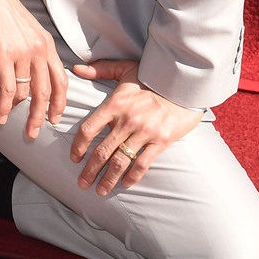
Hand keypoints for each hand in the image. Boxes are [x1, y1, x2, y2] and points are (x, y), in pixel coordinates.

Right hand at [0, 0, 67, 137]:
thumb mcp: (26, 29)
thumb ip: (32, 50)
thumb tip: (30, 73)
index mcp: (46, 44)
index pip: (60, 80)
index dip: (59, 102)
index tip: (54, 118)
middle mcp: (39, 50)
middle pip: (45, 92)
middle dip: (40, 117)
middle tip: (33, 132)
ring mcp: (22, 53)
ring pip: (24, 94)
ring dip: (14, 112)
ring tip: (3, 121)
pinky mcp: (3, 56)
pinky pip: (7, 90)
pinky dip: (2, 107)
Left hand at [70, 59, 201, 196]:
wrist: (184, 84)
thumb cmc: (151, 77)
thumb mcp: (125, 69)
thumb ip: (100, 69)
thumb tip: (77, 68)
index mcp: (115, 103)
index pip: (89, 129)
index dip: (78, 146)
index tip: (74, 158)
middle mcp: (127, 119)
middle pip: (102, 151)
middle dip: (90, 170)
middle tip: (82, 183)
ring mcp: (145, 132)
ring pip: (120, 161)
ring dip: (108, 179)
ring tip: (100, 190)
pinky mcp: (161, 141)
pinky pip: (142, 164)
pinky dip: (132, 177)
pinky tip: (124, 184)